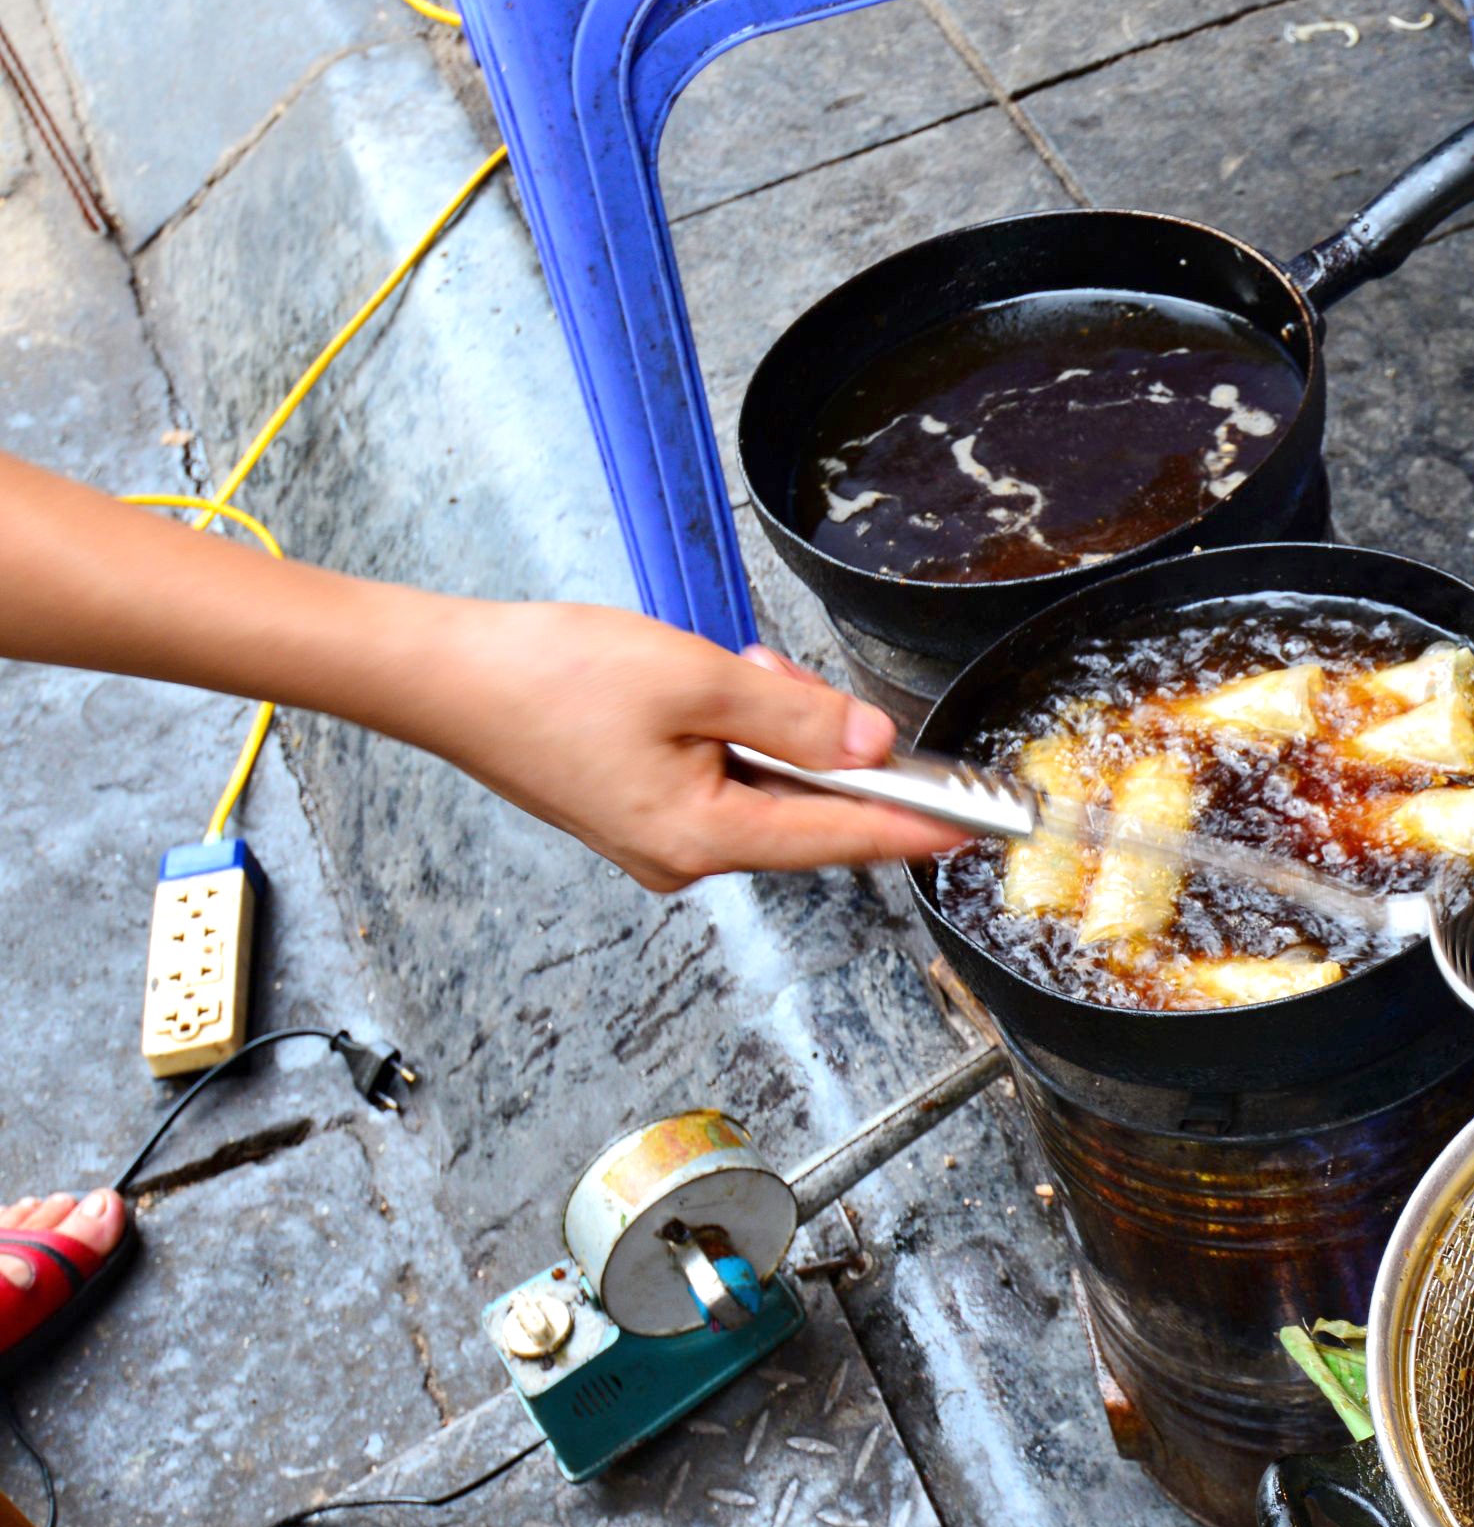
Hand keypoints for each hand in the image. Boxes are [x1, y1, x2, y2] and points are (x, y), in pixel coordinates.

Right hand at [399, 603, 965, 891]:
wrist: (442, 674)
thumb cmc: (546, 676)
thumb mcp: (693, 681)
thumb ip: (795, 718)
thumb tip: (873, 747)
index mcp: (700, 837)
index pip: (841, 837)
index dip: (916, 824)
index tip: (978, 822)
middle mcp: (683, 855)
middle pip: (806, 809)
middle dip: (818, 740)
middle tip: (775, 676)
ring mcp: (658, 838)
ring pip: (765, 786)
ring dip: (770, 726)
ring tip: (721, 670)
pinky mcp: (640, 810)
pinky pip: (724, 776)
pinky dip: (734, 732)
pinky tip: (704, 687)